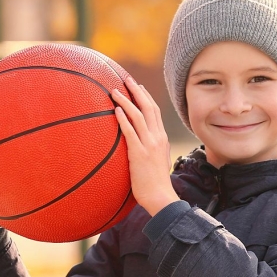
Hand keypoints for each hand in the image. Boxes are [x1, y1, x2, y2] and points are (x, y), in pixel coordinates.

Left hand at [112, 77, 178, 215]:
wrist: (160, 197)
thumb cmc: (156, 184)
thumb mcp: (158, 162)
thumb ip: (154, 150)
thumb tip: (148, 145)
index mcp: (162, 139)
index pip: (154, 112)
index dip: (146, 98)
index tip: (137, 87)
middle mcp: (157, 138)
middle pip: (148, 108)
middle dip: (137, 91)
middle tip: (126, 79)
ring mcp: (149, 145)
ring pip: (138, 116)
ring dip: (126, 101)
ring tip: (115, 91)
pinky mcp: (139, 153)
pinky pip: (131, 132)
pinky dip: (124, 119)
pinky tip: (116, 109)